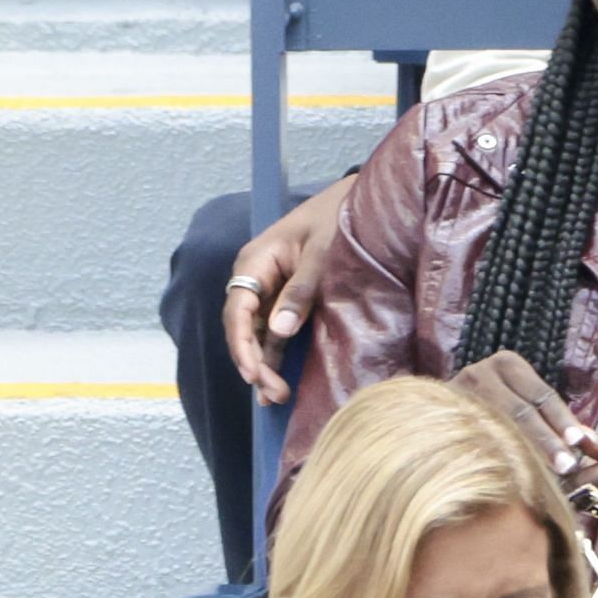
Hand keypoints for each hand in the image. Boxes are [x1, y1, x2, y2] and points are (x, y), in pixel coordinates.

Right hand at [222, 174, 355, 404]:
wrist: (359, 200)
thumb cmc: (338, 218)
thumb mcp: (322, 252)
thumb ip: (301, 290)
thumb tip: (280, 331)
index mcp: (254, 262)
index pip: (237, 311)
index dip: (241, 345)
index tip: (253, 373)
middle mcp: (257, 278)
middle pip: (244, 327)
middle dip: (254, 363)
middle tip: (272, 394)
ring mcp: (272, 289)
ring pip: (259, 333)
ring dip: (265, 363)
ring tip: (276, 397)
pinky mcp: (290, 298)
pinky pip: (277, 329)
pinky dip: (278, 353)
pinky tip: (280, 378)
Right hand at [454, 349, 597, 474]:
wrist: (431, 408)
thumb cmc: (489, 407)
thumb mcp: (521, 401)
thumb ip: (552, 419)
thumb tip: (591, 444)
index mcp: (507, 364)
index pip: (543, 396)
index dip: (564, 421)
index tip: (581, 443)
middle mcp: (481, 372)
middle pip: (523, 411)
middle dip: (548, 441)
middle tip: (568, 465)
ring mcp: (459, 393)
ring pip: (498, 426)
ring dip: (525, 453)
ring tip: (547, 475)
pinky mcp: (443, 415)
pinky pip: (475, 439)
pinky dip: (496, 458)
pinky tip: (511, 477)